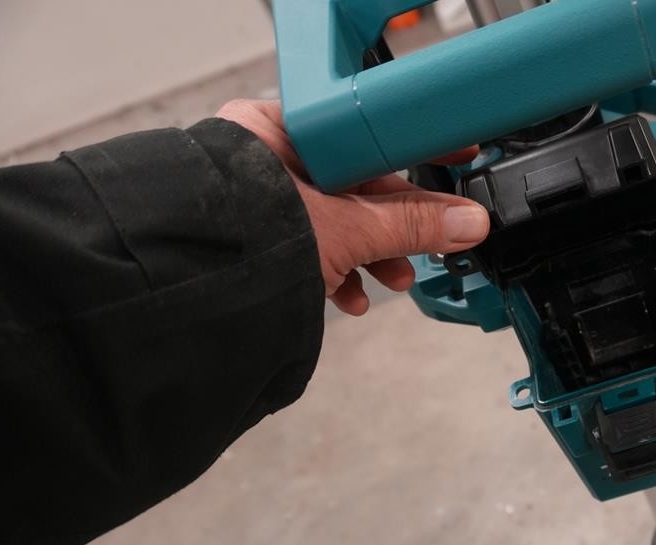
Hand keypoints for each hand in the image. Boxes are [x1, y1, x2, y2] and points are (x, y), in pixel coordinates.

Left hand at [216, 99, 488, 315]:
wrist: (189, 301)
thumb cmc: (242, 247)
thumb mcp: (346, 230)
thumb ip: (412, 226)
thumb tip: (466, 221)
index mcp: (278, 132)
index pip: (365, 136)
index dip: (412, 153)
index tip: (452, 159)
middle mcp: (265, 162)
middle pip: (357, 186)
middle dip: (395, 225)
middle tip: (431, 241)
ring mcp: (261, 206)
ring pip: (337, 223)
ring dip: (374, 256)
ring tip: (395, 278)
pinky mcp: (260, 245)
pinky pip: (313, 251)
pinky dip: (339, 274)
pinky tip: (352, 297)